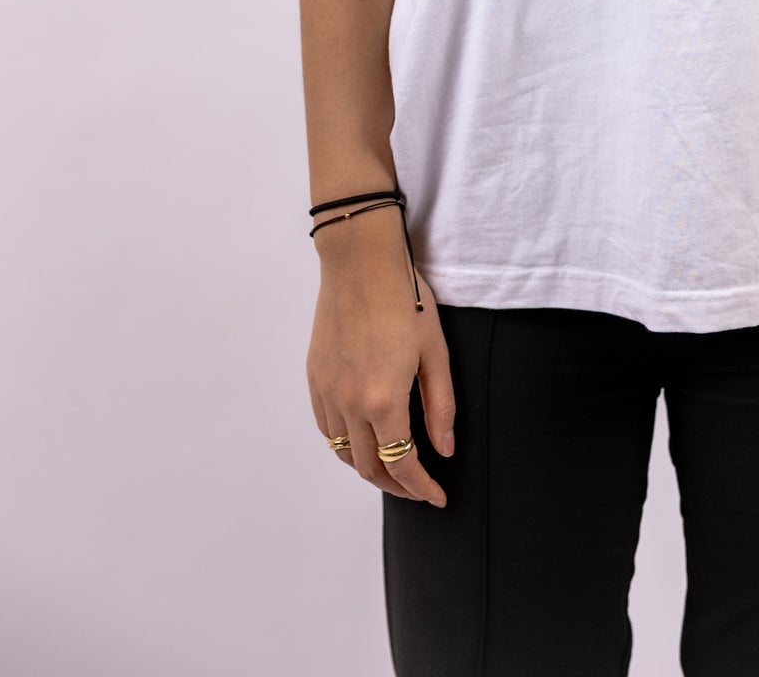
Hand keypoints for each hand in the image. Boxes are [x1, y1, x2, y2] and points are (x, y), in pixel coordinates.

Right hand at [307, 250, 455, 507]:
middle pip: (370, 468)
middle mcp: (349, 404)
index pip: (404, 464)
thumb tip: (444, 450)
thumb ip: (440, 406)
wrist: (360, 260)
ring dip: (369, 468)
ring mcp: (327, 391)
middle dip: (397, 486)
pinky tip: (362, 438)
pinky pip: (326, 427)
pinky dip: (344, 444)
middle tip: (419, 488)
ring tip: (393, 468)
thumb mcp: (435, 351)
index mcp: (384, 400)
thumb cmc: (406, 298)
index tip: (438, 498)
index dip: (422, 487)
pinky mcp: (314, 377)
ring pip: (343, 452)